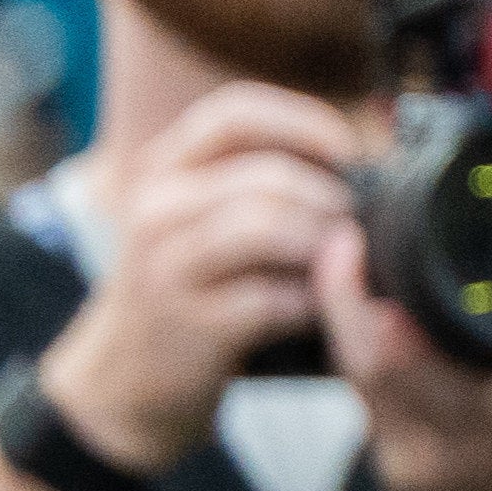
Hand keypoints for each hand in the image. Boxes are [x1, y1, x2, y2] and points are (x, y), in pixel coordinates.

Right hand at [36, 84, 370, 470]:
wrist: (124, 377)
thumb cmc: (191, 286)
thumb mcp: (203, 217)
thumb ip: (261, 179)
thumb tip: (367, 156)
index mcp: (166, 169)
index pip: (234, 113)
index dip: (303, 122)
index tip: (348, 151)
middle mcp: (157, 208)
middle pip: (267, 175)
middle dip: (331, 198)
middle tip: (357, 224)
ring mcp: (166, 267)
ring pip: (268, 227)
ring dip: (325, 245)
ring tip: (343, 261)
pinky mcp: (188, 324)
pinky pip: (273, 298)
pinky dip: (313, 301)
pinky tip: (320, 308)